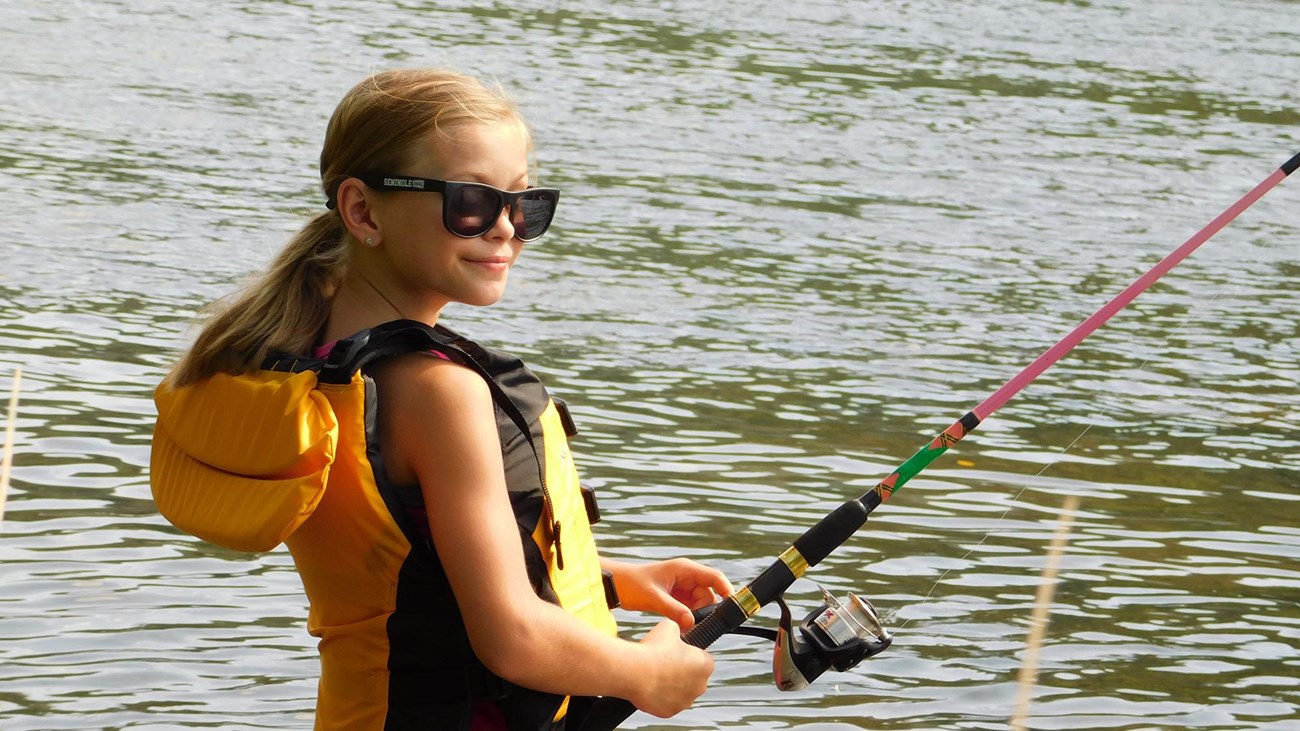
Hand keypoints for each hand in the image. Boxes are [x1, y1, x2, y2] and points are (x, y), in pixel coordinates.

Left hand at [606, 558, 733, 630]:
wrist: (615, 585)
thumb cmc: (631, 584)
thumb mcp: (653, 597)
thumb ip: (673, 609)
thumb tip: (691, 623)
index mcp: (684, 569)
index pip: (714, 577)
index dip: (726, 589)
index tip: (732, 605)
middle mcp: (686, 577)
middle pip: (709, 595)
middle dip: (705, 610)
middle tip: (696, 625)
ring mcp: (682, 588)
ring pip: (700, 605)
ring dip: (696, 616)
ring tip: (684, 627)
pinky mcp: (676, 599)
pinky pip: (690, 610)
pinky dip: (688, 618)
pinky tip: (680, 626)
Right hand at [631, 620, 713, 717]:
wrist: (635, 671)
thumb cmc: (653, 649)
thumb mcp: (670, 627)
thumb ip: (678, 629)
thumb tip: (676, 631)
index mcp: (706, 665)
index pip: (703, 658)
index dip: (689, 654)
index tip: (677, 651)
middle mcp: (700, 686)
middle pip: (693, 677)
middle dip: (682, 671)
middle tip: (664, 662)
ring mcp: (685, 701)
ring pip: (680, 691)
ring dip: (671, 684)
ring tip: (654, 673)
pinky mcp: (670, 712)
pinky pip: (667, 702)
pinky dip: (660, 696)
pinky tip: (649, 685)